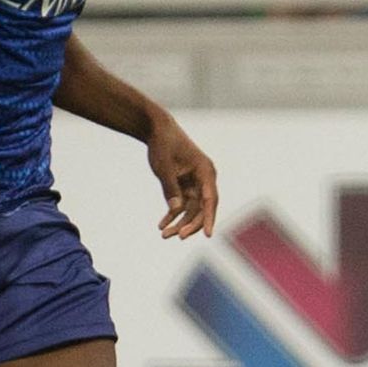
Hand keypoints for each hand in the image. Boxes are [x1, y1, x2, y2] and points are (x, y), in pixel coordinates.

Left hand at [148, 115, 218, 238]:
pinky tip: (162, 225)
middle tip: (177, 237)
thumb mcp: (164, 167)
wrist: (157, 129)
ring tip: (164, 234)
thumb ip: (170, 188)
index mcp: (205, 171)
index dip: (209, 218)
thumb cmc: (163, 144)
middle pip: (202, 208)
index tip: (209, 235)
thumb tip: (176, 210)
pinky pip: (181, 205)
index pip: (211, 199)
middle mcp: (204, 179)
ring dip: (179, 222)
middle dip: (191, 224)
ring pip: (191, 209)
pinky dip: (172, 214)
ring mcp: (195, 183)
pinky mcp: (184, 185)